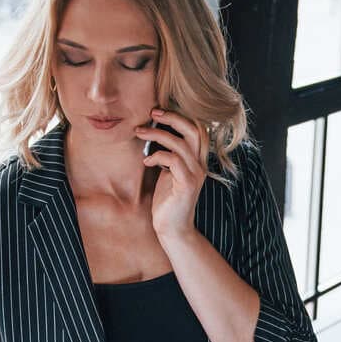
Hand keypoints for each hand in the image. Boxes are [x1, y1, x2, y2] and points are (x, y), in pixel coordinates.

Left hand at [139, 107, 207, 242]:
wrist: (172, 229)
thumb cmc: (167, 201)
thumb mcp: (167, 173)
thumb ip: (167, 155)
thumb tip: (153, 134)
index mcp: (197, 160)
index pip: (198, 128)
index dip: (180, 116)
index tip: (157, 112)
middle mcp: (200, 165)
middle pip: (195, 130)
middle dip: (173, 117)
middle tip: (152, 112)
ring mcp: (195, 175)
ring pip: (181, 143)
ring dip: (158, 134)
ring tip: (139, 132)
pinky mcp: (187, 185)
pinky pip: (173, 161)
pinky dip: (157, 156)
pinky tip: (146, 162)